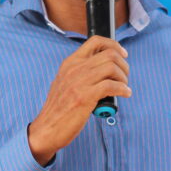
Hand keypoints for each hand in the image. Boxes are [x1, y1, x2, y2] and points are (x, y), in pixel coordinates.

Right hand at [28, 36, 129, 164]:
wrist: (46, 129)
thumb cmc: (59, 109)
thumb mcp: (65, 82)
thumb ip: (80, 72)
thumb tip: (103, 69)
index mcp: (70, 63)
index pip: (95, 41)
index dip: (114, 45)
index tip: (123, 54)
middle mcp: (74, 69)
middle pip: (109, 54)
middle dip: (123, 65)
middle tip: (125, 77)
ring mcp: (79, 82)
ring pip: (112, 67)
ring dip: (124, 78)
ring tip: (124, 87)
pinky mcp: (85, 97)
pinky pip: (111, 86)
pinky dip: (123, 89)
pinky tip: (125, 94)